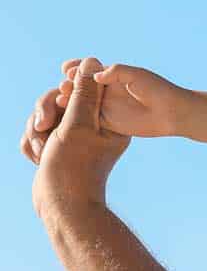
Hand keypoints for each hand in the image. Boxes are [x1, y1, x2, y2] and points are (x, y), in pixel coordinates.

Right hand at [28, 58, 130, 217]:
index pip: (86, 87)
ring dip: (36, 132)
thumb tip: (91, 62)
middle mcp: (94, 127)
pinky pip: (39, 133)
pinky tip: (37, 158)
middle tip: (42, 126)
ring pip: (46, 115)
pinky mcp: (58, 147)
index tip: (60, 98)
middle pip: (62, 100)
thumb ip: (84, 93)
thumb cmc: (72, 167)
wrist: (60, 208)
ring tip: (40, 151)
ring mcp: (75, 138)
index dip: (67, 89)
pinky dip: (33, 144)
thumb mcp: (78, 125)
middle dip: (46, 113)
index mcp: (109, 119)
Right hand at [50, 58, 185, 139]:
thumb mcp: (137, 76)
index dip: (76, 68)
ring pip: (82, 103)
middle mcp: (107, 91)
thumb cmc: (158, 90)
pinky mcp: (108, 123)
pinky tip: (66, 114)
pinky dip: (76, 116)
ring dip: (70, 100)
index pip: (89, 69)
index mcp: (113, 76)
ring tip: (62, 97)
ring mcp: (106, 107)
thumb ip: (117, 72)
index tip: (66, 68)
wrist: (172, 113)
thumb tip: (95, 75)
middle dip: (70, 84)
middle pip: (81, 86)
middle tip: (63, 85)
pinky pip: (88, 119)